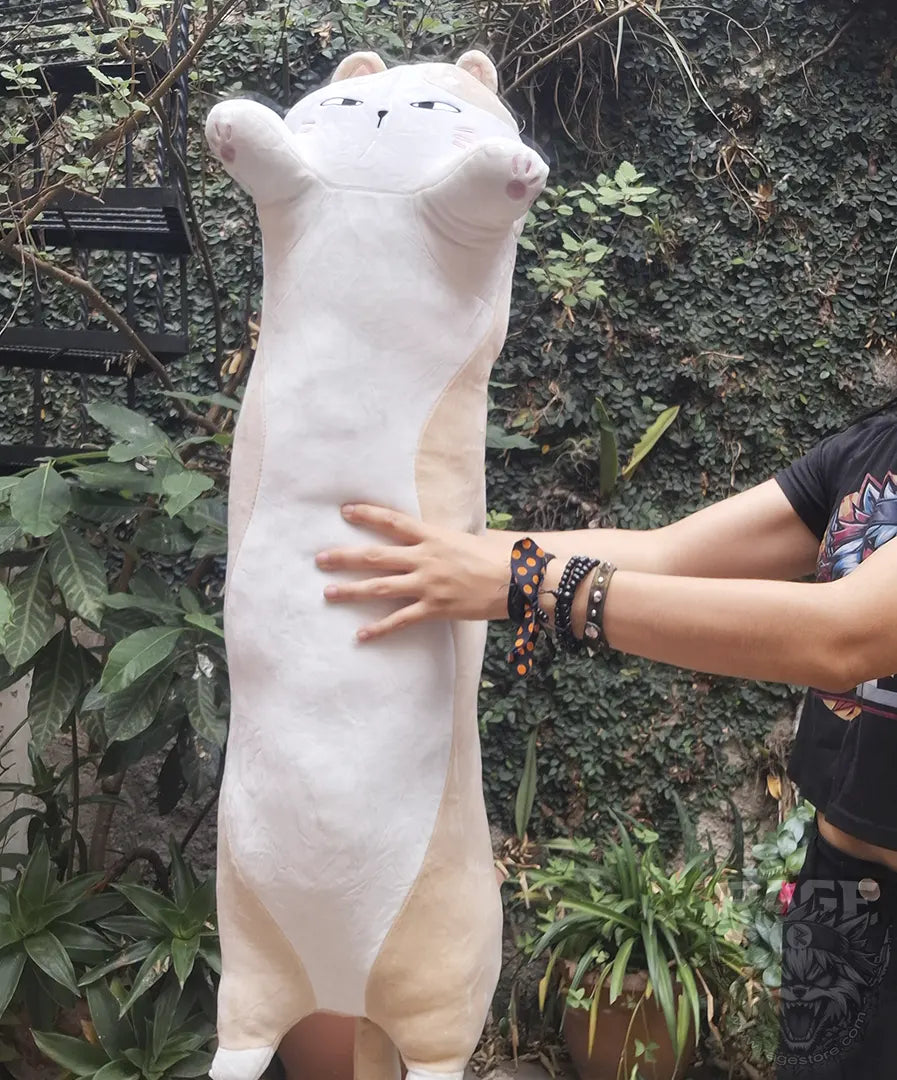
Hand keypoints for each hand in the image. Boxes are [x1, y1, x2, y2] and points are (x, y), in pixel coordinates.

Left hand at [316, 504, 511, 640]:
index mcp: (433, 536)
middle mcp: (425, 558)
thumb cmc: (499, 556)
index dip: (367, 515)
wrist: (519, 580)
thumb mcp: (468, 539)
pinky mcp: (435, 608)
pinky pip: (400, 620)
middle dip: (344, 557)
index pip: (392, 522)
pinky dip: (379, 629)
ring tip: (328, 593)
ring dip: (351, 590)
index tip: (345, 511)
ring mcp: (428, 584)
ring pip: (380, 587)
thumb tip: (433, 536)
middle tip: (319, 559)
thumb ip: (444, 539)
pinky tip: (360, 635)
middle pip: (375, 556)